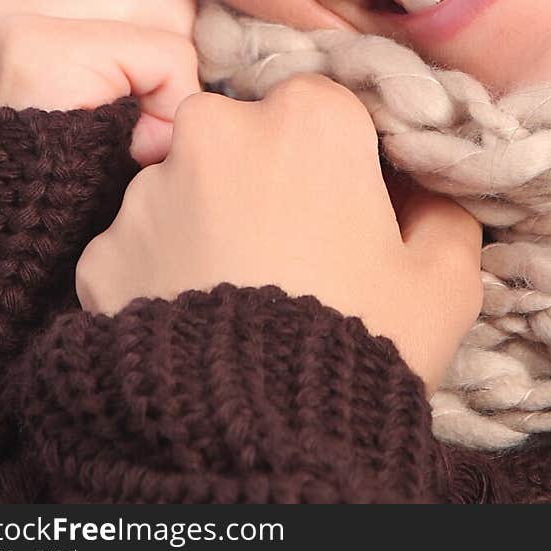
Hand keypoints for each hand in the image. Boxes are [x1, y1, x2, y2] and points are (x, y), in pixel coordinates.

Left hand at [76, 74, 483, 393]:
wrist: (253, 441)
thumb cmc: (361, 342)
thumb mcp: (445, 282)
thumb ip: (445, 214)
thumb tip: (424, 193)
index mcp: (310, 118)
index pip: (328, 110)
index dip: (343, 159)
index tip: (351, 209)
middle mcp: (220, 129)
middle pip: (248, 133)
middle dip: (267, 176)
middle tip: (295, 251)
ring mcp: (152, 189)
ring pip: (188, 184)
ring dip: (210, 219)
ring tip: (243, 292)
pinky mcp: (105, 248)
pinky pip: (143, 244)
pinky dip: (164, 271)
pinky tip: (198, 320)